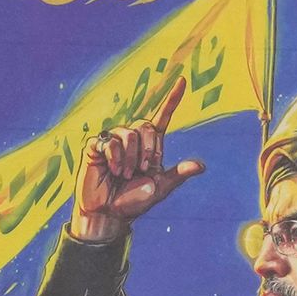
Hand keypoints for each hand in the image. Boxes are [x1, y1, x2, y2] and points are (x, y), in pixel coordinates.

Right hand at [70, 80, 203, 241]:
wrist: (110, 214)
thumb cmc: (134, 201)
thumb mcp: (160, 188)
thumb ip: (178, 174)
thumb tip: (201, 165)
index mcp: (150, 146)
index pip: (162, 117)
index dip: (172, 99)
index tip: (182, 80)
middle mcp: (132, 139)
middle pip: (146, 125)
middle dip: (150, 148)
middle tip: (144, 169)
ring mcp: (113, 141)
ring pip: (129, 133)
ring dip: (131, 157)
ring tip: (126, 175)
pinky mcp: (95, 147)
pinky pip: (109, 141)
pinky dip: (115, 157)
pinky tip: (114, 170)